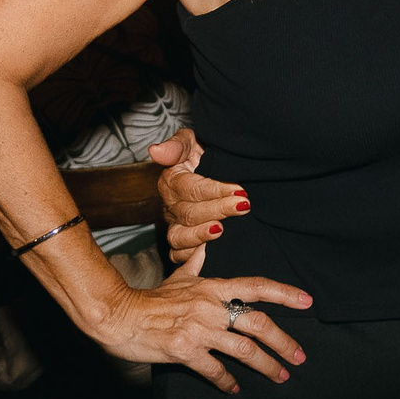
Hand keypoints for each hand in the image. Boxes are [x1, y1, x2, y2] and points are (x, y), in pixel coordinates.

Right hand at [91, 246, 309, 392]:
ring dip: (266, 366)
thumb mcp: (176, 278)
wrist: (118, 315)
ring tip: (280, 376)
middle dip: (283, 342)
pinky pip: (215, 369)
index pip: (256, 286)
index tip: (307, 302)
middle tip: (299, 357)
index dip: (284, 293)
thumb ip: (196, 266)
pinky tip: (235, 389)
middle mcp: (210, 307)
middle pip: (258, 323)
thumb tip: (207, 248)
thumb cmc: (149, 299)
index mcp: (212, 287)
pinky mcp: (185, 351)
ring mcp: (198, 329)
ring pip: (243, 349)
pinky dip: (228, 381)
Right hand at [151, 128, 252, 264]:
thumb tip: (156, 151)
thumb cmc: (203, 154)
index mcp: (171, 181)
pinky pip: (179, 255)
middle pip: (188, 213)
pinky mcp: (182, 242)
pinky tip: (210, 252)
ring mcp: (174, 225)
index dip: (214, 190)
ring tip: (222, 230)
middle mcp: (170, 206)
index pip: (190, 188)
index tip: (239, 190)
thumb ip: (177, 145)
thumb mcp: (192, 142)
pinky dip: (191, 256)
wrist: (214, 170)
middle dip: (217, 210)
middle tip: (243, 206)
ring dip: (201, 235)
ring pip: (179, 237)